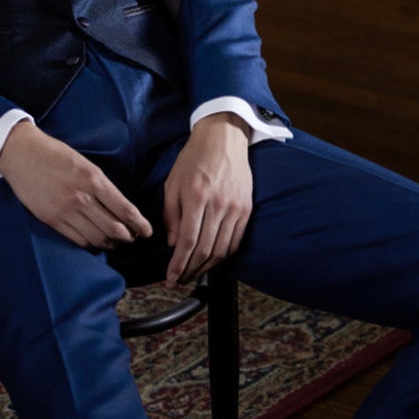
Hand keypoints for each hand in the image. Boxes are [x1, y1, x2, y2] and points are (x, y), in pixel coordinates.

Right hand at [0, 120, 153, 250]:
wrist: (21, 153)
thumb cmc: (54, 154)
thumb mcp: (84, 163)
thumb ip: (100, 184)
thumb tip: (117, 206)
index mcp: (93, 179)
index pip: (124, 208)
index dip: (139, 223)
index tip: (147, 231)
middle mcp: (82, 197)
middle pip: (113, 228)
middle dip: (127, 236)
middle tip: (131, 238)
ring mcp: (65, 210)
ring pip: (96, 237)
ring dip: (109, 243)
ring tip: (114, 242)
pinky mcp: (51, 219)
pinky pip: (76, 239)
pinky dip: (89, 244)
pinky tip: (93, 241)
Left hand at [163, 113, 252, 284]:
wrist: (223, 139)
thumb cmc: (193, 159)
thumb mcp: (172, 183)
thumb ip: (171, 215)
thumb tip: (174, 244)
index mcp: (196, 197)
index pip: (187, 241)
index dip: (179, 264)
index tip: (171, 277)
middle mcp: (218, 205)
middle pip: (205, 250)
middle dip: (190, 270)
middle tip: (180, 280)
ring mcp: (235, 208)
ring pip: (222, 250)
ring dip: (207, 267)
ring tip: (194, 274)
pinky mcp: (246, 209)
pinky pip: (236, 240)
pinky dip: (224, 255)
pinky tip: (213, 261)